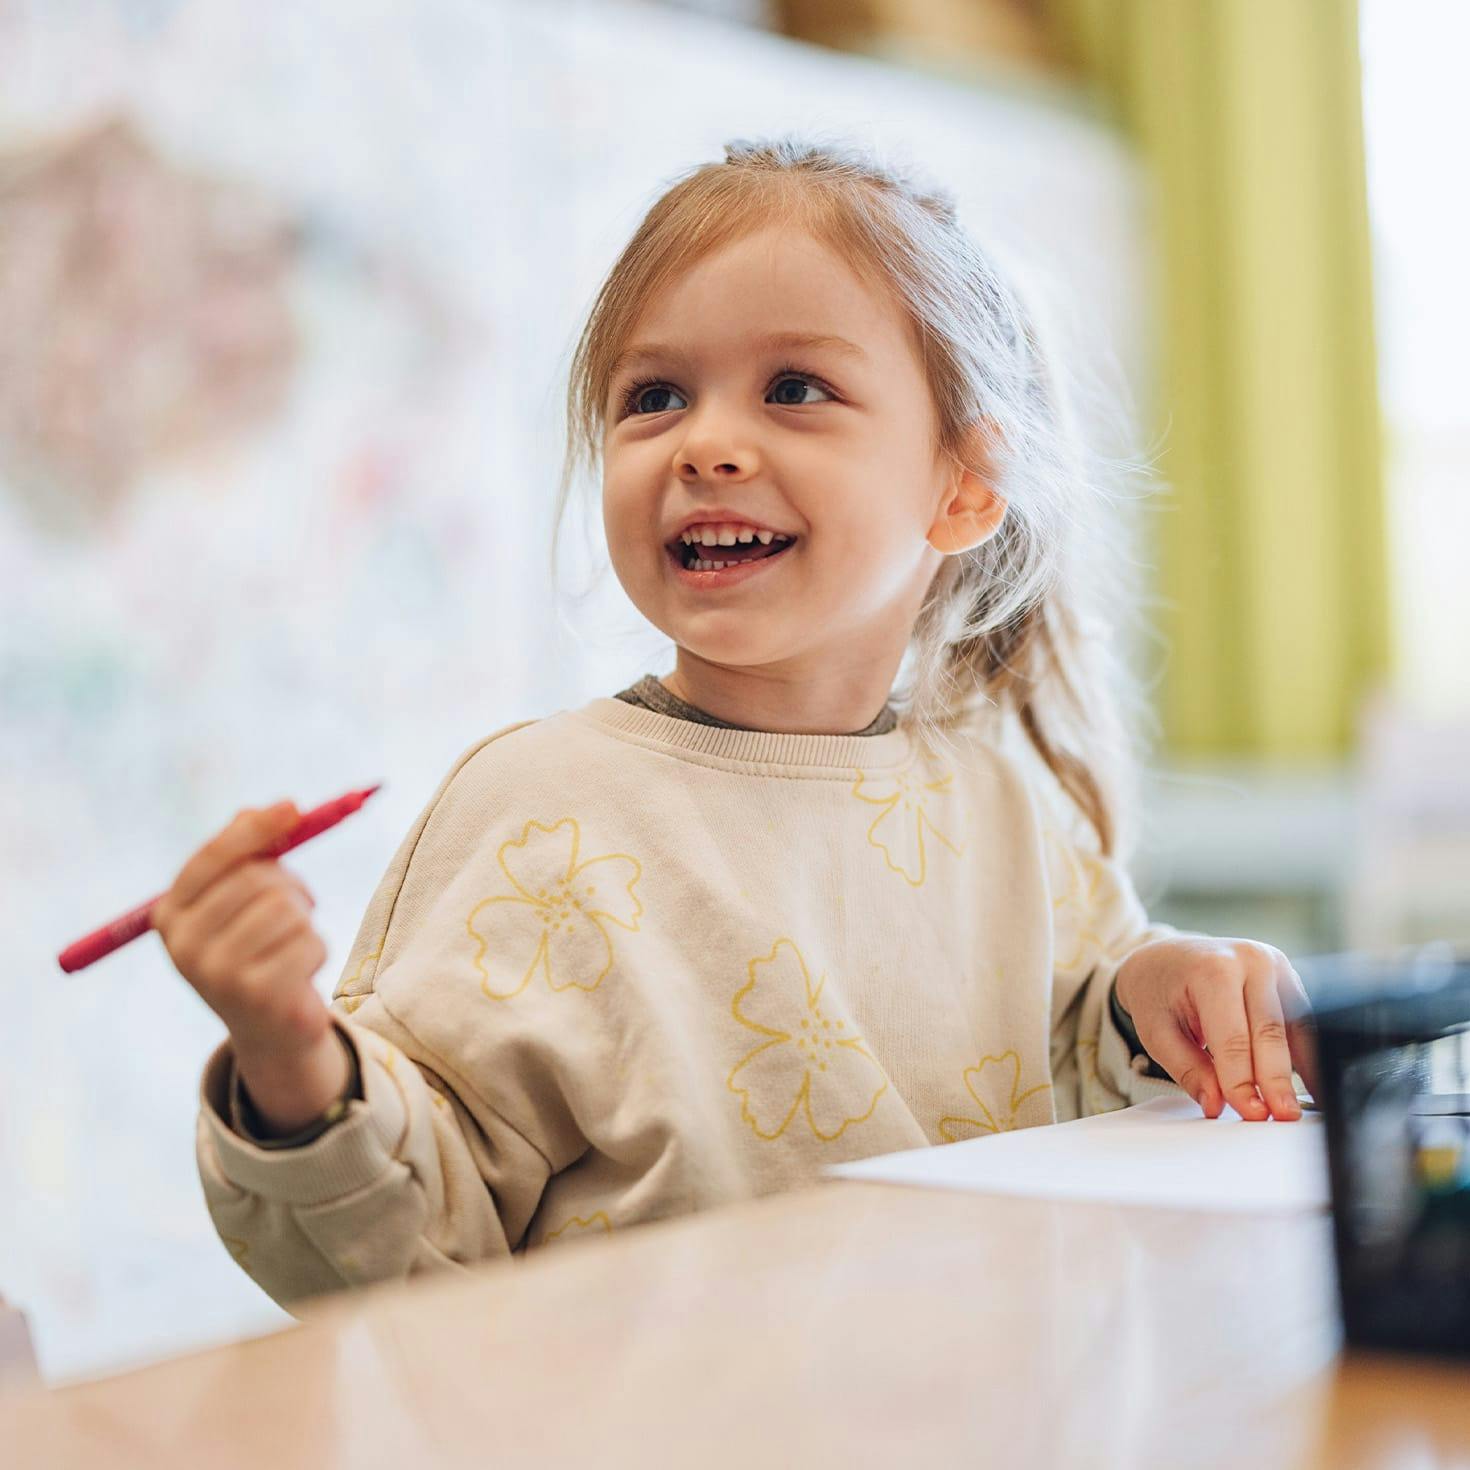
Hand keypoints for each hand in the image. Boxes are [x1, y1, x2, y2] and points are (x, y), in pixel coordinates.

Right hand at [152, 801, 331, 1061]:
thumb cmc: (257, 950)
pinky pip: (310, 942)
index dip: (255, 828)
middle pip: (257, 879)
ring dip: (305, 921)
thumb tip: (274, 808)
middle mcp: (185, 946)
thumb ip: (249, 853)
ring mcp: (218, 974)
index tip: (293, 807)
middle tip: (298, 906)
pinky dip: (317, 950)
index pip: (212, 858)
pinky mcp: (258, 995)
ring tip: (292, 945)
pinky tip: (299, 973)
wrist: (270, 1030)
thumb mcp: (240, 902)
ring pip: (288, 910)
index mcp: (170, 916)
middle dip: (290, 885)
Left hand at [1113, 937, 1318, 1121]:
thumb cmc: (1158, 990)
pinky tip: (1308, 1085)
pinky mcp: (1289, 978)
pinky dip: (1304, 1055)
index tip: (1251, 1112)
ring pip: (1296, 1027)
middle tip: (1282, 1116)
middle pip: (1270, 1031)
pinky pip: (1302, 1022)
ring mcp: (1275, 966)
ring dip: (1299, 1071)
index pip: (1233, 1036)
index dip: (1243, 1080)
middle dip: (1276, 1080)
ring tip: (1296, 1107)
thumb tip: (1217, 1104)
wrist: (1164, 957)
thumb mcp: (1156, 1031)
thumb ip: (1188, 1069)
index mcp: (1213, 968)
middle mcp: (1251, 960)